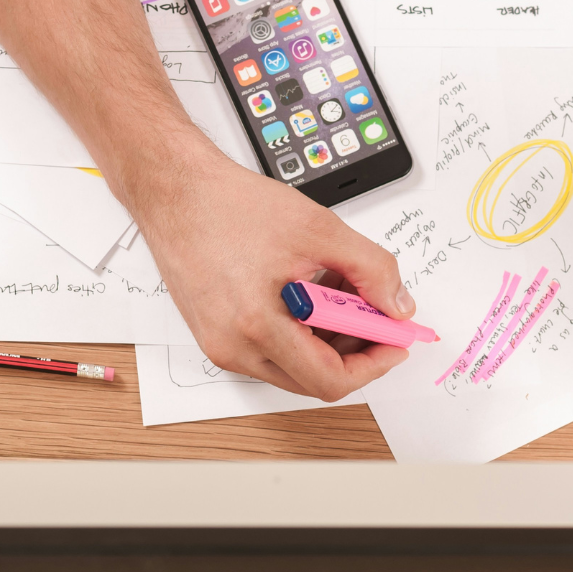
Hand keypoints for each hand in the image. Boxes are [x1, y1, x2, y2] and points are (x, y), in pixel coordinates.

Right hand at [127, 134, 413, 400]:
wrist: (174, 190)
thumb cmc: (228, 205)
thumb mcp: (319, 229)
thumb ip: (371, 269)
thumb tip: (397, 305)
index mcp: (256, 326)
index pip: (330, 380)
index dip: (373, 364)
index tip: (395, 341)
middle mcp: (233, 347)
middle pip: (313, 378)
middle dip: (354, 349)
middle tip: (374, 312)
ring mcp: (220, 344)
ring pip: (292, 365)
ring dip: (327, 337)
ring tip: (338, 288)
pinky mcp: (214, 334)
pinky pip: (269, 349)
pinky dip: (300, 329)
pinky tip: (309, 289)